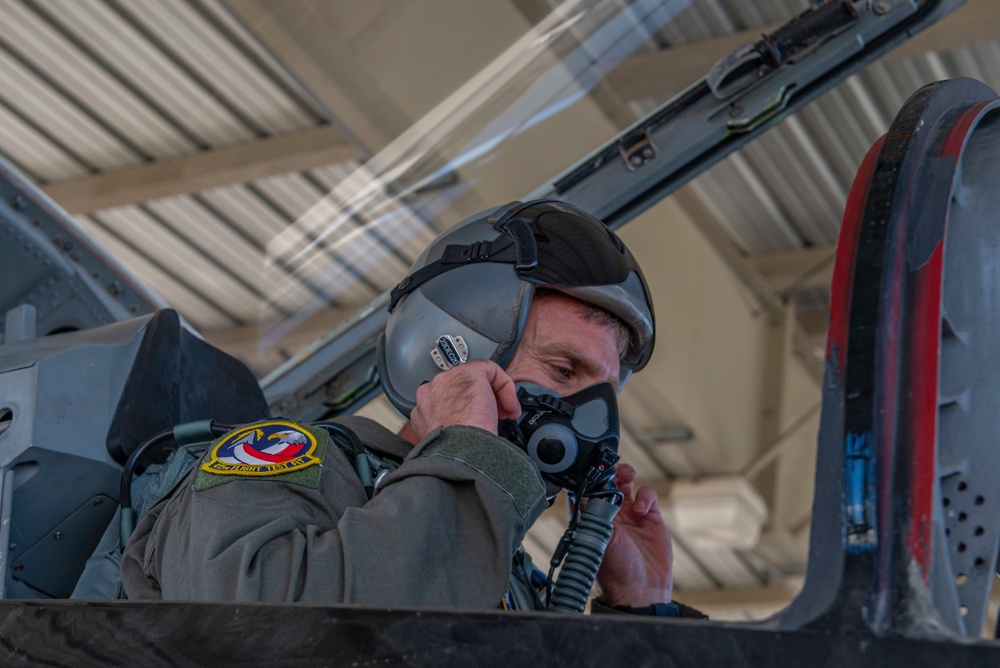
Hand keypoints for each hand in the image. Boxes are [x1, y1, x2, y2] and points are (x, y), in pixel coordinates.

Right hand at [405, 360, 520, 441]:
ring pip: (476, 379)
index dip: (467, 411)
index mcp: (423, 410)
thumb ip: (446, 430)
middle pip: (461, 389)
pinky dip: (505, 387)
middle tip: (493, 418)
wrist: (459, 452)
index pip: (448, 401)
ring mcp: (448, 379)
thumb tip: (464, 431)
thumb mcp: (443, 441)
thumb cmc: (454, 453)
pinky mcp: (468, 373)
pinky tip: (509, 406)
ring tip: (503, 415)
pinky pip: (491, 370)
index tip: (478, 423)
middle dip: (480, 402)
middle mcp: (431, 391)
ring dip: (493, 397)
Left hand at [596, 463, 673, 606]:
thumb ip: (590, 513)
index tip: (592, 466)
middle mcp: (610, 514)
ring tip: (628, 477)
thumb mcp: (597, 538)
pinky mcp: (650, 518)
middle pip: (608, 481)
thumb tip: (578, 491)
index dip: (590, 476)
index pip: (587, 489)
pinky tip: (642, 510)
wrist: (642, 589)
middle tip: (613, 468)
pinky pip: (647, 496)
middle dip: (610, 470)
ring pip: (627, 483)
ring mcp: (630, 514)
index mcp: (592, 518)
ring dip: (626, 474)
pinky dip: (646, 497)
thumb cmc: (615, 570)